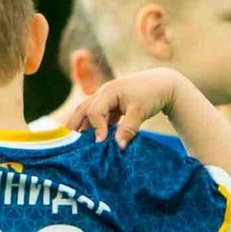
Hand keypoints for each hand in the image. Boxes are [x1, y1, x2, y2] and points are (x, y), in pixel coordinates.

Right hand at [60, 70, 183, 144]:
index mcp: (109, 92)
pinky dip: (95, 127)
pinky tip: (96, 139)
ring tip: (77, 144)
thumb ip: (128, 129)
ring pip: (89, 113)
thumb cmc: (151, 94)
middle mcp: (103, 94)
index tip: (101, 143)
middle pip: (82, 109)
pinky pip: (99, 116)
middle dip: (74, 125)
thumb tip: (118, 147)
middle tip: (67, 143)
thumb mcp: (140, 112)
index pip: (95, 112)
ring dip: (83, 127)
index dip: (96, 129)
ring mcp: (107, 99)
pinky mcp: (112, 105)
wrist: (163, 84)